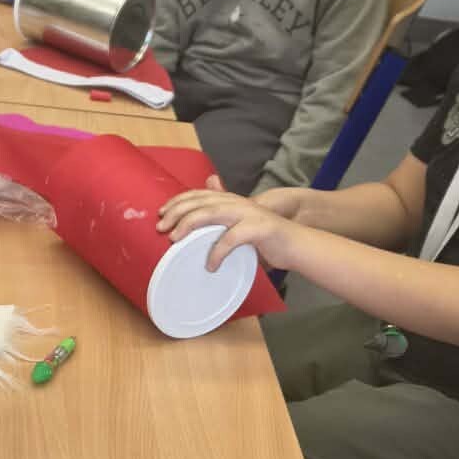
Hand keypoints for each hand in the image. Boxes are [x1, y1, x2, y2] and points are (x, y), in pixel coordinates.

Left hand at [156, 187, 297, 270]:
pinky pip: (232, 238)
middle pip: (200, 201)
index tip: (162, 212)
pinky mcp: (260, 228)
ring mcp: (249, 214)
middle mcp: (238, 203)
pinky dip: (217, 252)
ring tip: (175, 239)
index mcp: (232, 201)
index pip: (199, 194)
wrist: (298, 245)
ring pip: (211, 213)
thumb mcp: (242, 227)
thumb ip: (223, 223)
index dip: (178, 200)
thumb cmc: (268, 239)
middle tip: (161, 228)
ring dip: (189, 224)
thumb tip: (200, 228)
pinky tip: (210, 265)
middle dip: (177, 212)